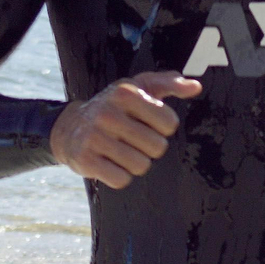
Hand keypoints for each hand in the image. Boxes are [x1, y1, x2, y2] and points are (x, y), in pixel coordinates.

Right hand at [49, 71, 201, 188]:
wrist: (69, 127)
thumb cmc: (113, 107)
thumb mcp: (139, 88)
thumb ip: (169, 83)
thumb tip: (195, 86)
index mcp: (126, 93)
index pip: (169, 123)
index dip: (163, 127)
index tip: (147, 122)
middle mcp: (108, 113)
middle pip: (157, 147)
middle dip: (150, 147)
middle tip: (133, 139)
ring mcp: (94, 137)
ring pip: (141, 166)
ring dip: (135, 163)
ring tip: (121, 151)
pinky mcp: (85, 159)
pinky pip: (121, 179)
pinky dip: (120, 176)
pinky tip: (110, 163)